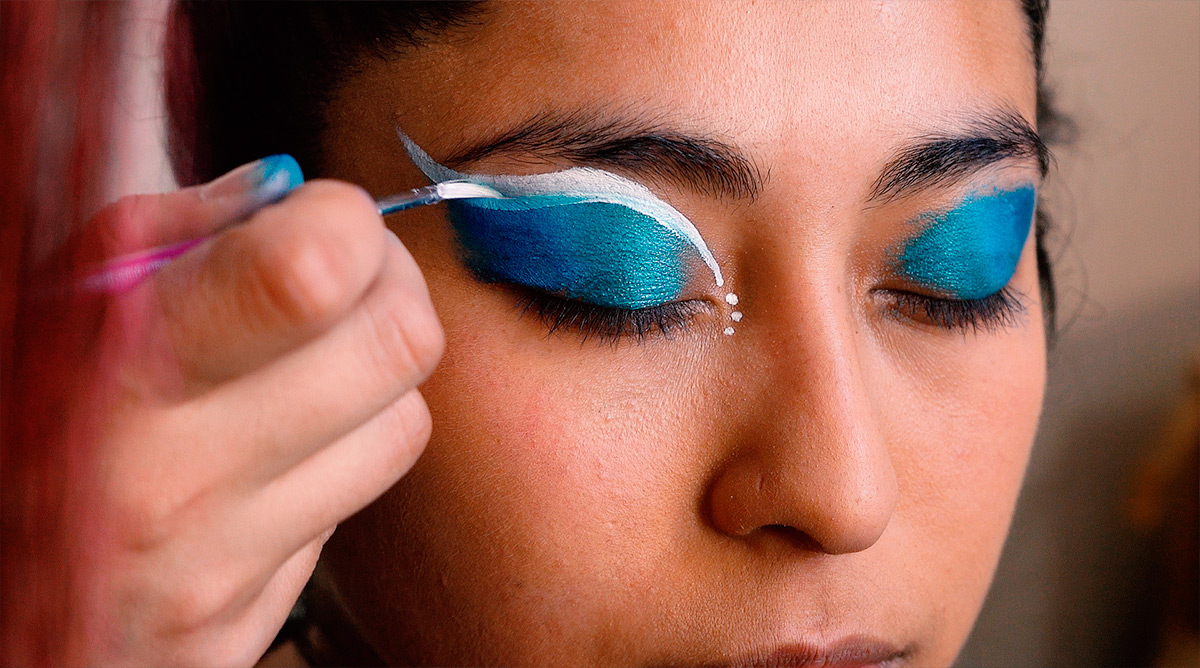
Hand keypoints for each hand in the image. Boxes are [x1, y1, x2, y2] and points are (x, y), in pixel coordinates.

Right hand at [69, 158, 442, 665]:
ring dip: (371, 382)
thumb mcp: (42, 302)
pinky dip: (328, 466)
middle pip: (401, 344)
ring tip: (297, 371)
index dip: (342, 224)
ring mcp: (218, 572)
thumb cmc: (19, 419)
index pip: (315, 273)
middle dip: (389, 286)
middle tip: (340, 280)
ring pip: (404, 426)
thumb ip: (153, 232)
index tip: (316, 221)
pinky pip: (352, 511)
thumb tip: (282, 189)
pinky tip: (261, 458)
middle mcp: (177, 485)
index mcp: (120, 374)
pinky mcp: (245, 632)